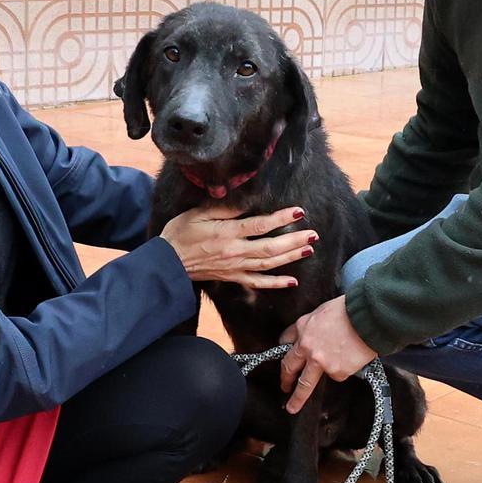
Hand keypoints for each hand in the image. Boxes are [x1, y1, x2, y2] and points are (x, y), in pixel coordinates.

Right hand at [161, 203, 315, 287]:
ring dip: (290, 257)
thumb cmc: (180, 233)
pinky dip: (276, 283)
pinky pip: (258, 282)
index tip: (299, 211)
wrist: (168, 262)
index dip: (281, 218)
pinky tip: (292, 281)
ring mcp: (235, 267)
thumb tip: (247, 199)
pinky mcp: (233, 277)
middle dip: (294, 240)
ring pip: (268, 264)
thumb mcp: (198, 213)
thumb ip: (223, 207)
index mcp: (226, 233)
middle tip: (313, 234)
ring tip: (309, 249)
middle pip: (270, 247)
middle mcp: (234, 252)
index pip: (259, 225)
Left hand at [279, 295, 375, 412]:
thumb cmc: (350, 310)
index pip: (285, 341)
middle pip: (289, 368)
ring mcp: (321, 362)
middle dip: (284, 380)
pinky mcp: (337, 372)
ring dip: (298, 397)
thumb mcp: (322, 311)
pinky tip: (350, 360)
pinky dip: (343, 369)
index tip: (284, 359)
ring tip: (294, 406)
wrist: (369, 319)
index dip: (284, 350)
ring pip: (307, 384)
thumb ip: (313, 326)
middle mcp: (308, 347)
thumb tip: (311, 335)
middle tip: (283, 389)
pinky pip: (337, 375)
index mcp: (303, 328)